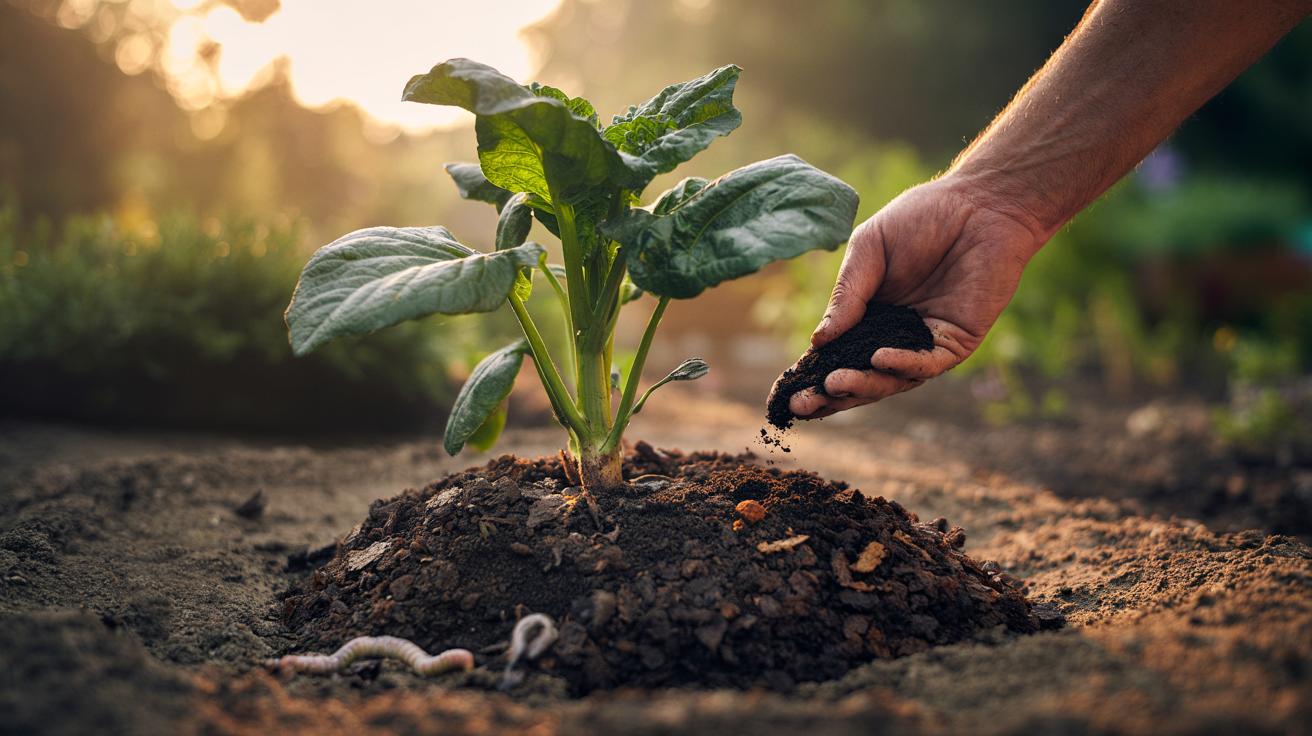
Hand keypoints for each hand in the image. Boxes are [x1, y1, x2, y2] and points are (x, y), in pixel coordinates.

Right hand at [785, 175, 1047, 418]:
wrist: (979, 205)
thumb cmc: (922, 219)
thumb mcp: (869, 251)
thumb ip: (847, 296)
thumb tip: (819, 342)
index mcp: (867, 317)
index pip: (835, 357)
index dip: (811, 378)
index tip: (786, 397)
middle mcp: (894, 338)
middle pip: (859, 377)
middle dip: (831, 395)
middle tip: (803, 404)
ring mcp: (924, 344)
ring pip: (891, 379)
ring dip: (862, 385)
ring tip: (834, 384)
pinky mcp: (955, 343)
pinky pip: (926, 364)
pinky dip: (902, 365)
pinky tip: (879, 359)